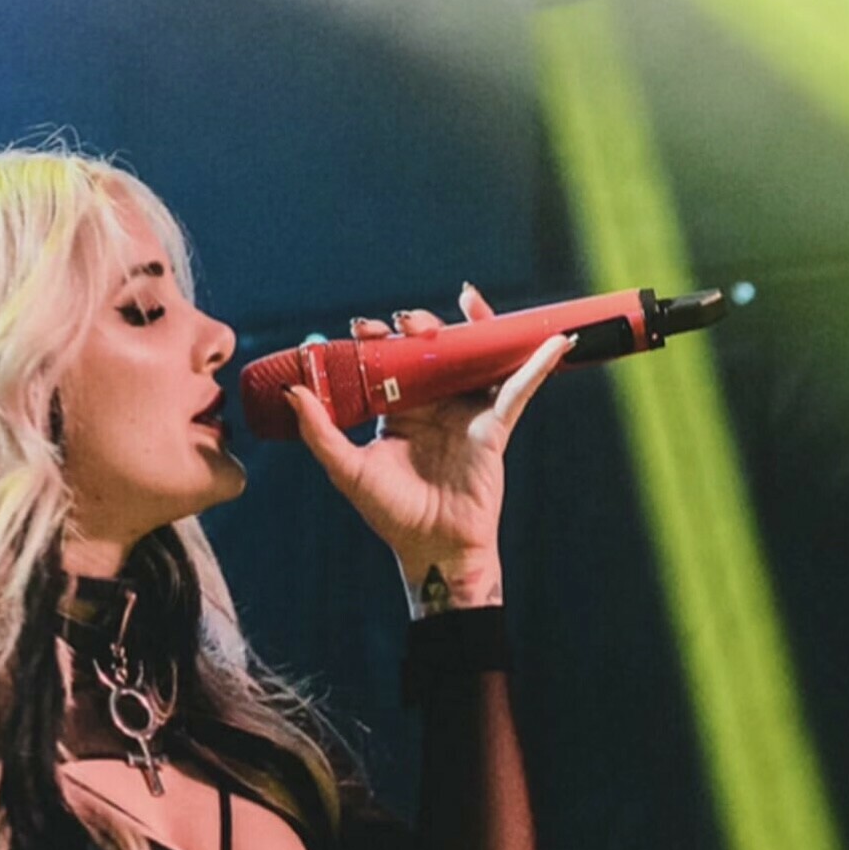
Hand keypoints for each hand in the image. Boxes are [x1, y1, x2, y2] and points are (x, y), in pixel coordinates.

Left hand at [283, 284, 574, 602]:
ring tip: (463, 302)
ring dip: (473, 326)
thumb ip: (321, 432)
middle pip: (433, 350)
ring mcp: (467, 412)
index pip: (390, 362)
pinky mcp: (496, 427)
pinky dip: (538, 365)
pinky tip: (554, 342)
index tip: (362, 328)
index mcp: (400, 411)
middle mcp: (434, 406)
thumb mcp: (348, 470)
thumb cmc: (392, 514)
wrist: (432, 547)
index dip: (378, 340)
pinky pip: (520, 390)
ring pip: (475, 357)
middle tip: (404, 322)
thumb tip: (294, 392)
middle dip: (419, 326)